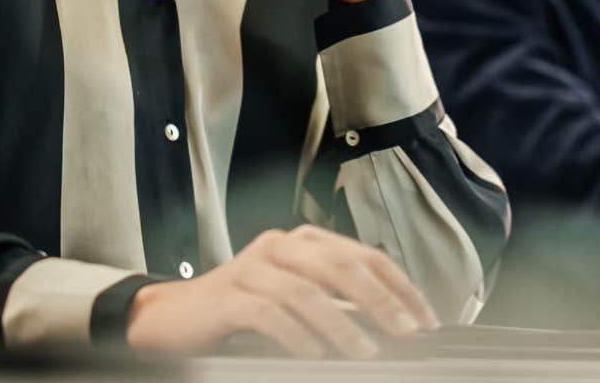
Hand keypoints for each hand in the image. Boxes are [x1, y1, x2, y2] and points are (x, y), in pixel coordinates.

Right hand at [125, 225, 437, 358]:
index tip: (426, 319)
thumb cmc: (240, 313)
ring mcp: (251, 267)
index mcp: (304, 242)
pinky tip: (314, 356)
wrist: (173, 318)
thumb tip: (392, 327)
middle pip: (341, 266)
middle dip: (381, 300)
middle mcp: (280, 246)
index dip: (400, 286)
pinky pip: (269, 313)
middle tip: (407, 332)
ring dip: (344, 326)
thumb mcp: (295, 302)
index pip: (364, 255)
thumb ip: (337, 305)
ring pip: (308, 291)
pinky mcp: (228, 296)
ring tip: (367, 353)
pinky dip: (297, 336)